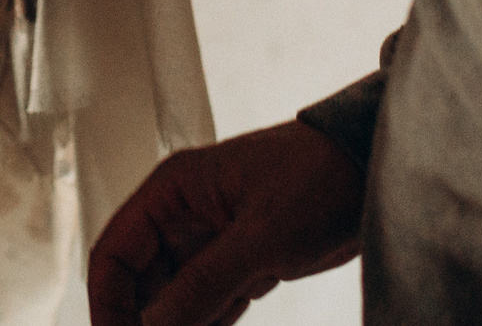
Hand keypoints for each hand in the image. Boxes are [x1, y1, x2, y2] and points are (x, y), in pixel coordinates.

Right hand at [88, 120, 365, 325]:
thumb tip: (154, 325)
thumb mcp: (262, 234)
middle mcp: (183, 217)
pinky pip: (208, 305)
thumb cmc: (320, 178)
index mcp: (172, 192)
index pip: (116, 253)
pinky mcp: (242, 264)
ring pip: (173, 298)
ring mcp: (212, 242)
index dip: (107, 302)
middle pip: (140, 281)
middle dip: (140, 322)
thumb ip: (205, 282)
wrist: (375, 170)